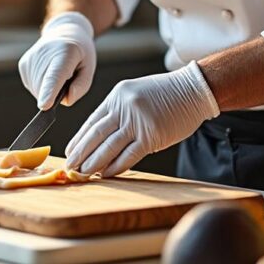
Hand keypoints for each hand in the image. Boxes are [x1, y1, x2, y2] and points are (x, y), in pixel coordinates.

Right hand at [18, 12, 95, 109]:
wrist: (63, 34)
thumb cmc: (79, 54)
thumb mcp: (89, 67)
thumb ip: (81, 86)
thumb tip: (66, 100)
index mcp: (66, 52)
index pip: (55, 75)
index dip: (49, 91)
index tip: (44, 106)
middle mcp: (44, 54)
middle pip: (46, 88)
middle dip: (56, 94)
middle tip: (67, 77)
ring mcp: (30, 59)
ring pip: (38, 91)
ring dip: (49, 90)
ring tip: (58, 73)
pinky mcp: (23, 64)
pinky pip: (32, 87)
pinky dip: (42, 86)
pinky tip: (48, 73)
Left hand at [65, 61, 219, 176]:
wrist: (194, 89)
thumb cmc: (167, 94)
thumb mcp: (135, 93)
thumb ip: (119, 112)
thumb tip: (103, 137)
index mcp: (116, 96)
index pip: (92, 121)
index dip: (79, 138)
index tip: (70, 150)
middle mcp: (123, 107)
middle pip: (96, 134)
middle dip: (81, 152)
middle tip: (70, 165)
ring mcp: (137, 121)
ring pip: (109, 146)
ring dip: (94, 162)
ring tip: (83, 173)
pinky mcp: (152, 135)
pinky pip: (129, 154)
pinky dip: (116, 166)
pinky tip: (106, 174)